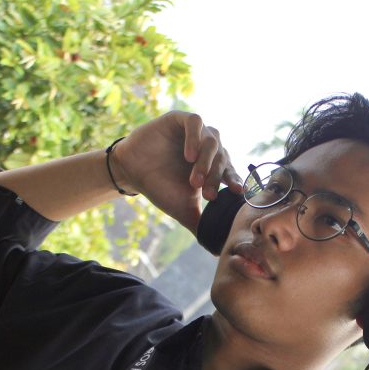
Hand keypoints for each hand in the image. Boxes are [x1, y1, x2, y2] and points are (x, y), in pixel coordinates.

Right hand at [112, 111, 243, 233]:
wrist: (132, 172)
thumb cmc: (160, 188)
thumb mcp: (183, 208)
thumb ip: (201, 223)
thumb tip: (217, 250)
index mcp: (214, 165)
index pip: (230, 171)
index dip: (235, 182)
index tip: (236, 194)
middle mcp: (208, 146)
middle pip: (222, 157)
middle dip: (216, 178)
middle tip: (207, 195)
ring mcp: (196, 132)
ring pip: (212, 141)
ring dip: (207, 162)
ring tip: (195, 180)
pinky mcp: (180, 119)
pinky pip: (195, 122)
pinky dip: (195, 138)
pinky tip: (189, 156)